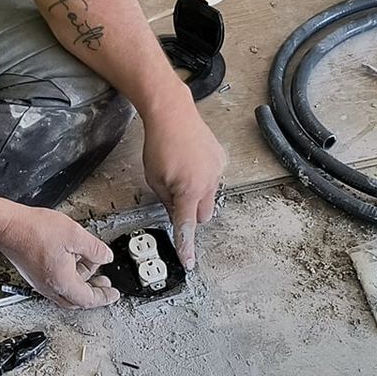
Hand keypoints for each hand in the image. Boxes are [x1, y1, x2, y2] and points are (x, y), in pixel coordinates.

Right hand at [0, 205, 120, 309]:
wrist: (8, 226)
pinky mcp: (34, 274)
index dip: (104, 297)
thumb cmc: (34, 230)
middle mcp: (50, 287)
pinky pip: (56, 282)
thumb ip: (95, 249)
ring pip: (66, 290)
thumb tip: (106, 257)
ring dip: (80, 281)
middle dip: (93, 292)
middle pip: (76, 300)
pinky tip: (71, 258)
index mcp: (62, 282)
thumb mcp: (75, 235)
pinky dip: (68, 276)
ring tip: (88, 262)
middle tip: (104, 282)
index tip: (113, 294)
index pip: (89, 299)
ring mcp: (40, 282)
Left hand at [140, 96, 226, 266]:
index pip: (187, 226)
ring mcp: (217, 171)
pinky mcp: (221, 160)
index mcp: (188, 191)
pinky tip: (191, 163)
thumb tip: (176, 214)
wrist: (173, 114)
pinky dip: (204, 179)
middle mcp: (208, 183)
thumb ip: (167, 201)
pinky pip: (214, 179)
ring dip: (197, 195)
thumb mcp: (154, 179)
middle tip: (175, 198)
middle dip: (190, 213)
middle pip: (202, 215)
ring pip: (209, 198)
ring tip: (182, 175)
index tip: (189, 261)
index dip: (187, 246)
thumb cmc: (159, 143)